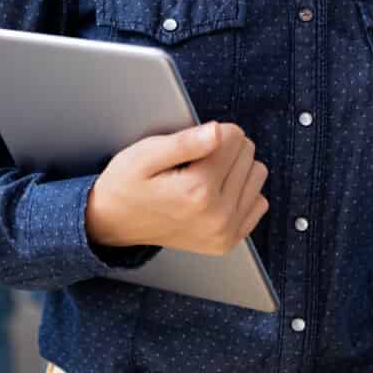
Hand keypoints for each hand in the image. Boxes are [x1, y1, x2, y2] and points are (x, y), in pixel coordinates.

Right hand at [85, 121, 267, 255]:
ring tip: (204, 176)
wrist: (114, 223)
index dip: (212, 131)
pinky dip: (241, 192)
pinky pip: (258, 202)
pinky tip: (215, 193)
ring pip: (257, 175)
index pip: (233, 137)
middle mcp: (216, 215)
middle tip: (194, 161)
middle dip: (224, 148)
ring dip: (235, 169)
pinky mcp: (228, 241)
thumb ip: (184, 142)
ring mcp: (224, 232)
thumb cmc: (127, 185)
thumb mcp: (144, 155)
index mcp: (197, 190)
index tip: (192, 143)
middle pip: (247, 154)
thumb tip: (218, 132)